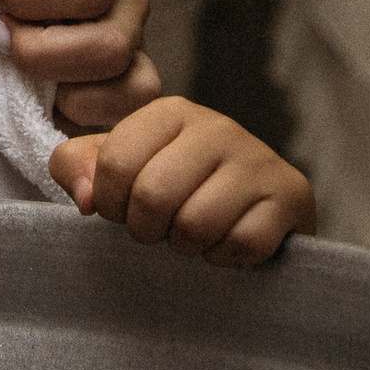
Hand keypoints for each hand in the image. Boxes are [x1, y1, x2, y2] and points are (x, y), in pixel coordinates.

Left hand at [49, 96, 314, 266]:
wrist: (256, 211)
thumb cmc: (174, 189)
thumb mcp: (119, 169)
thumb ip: (78, 168)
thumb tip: (87, 198)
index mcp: (171, 112)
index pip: (115, 163)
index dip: (109, 203)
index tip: (122, 212)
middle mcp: (218, 126)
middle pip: (153, 195)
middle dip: (146, 230)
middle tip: (158, 231)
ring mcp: (259, 159)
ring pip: (197, 224)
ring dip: (186, 247)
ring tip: (191, 235)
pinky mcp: (291, 196)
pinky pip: (241, 244)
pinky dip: (225, 257)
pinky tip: (226, 243)